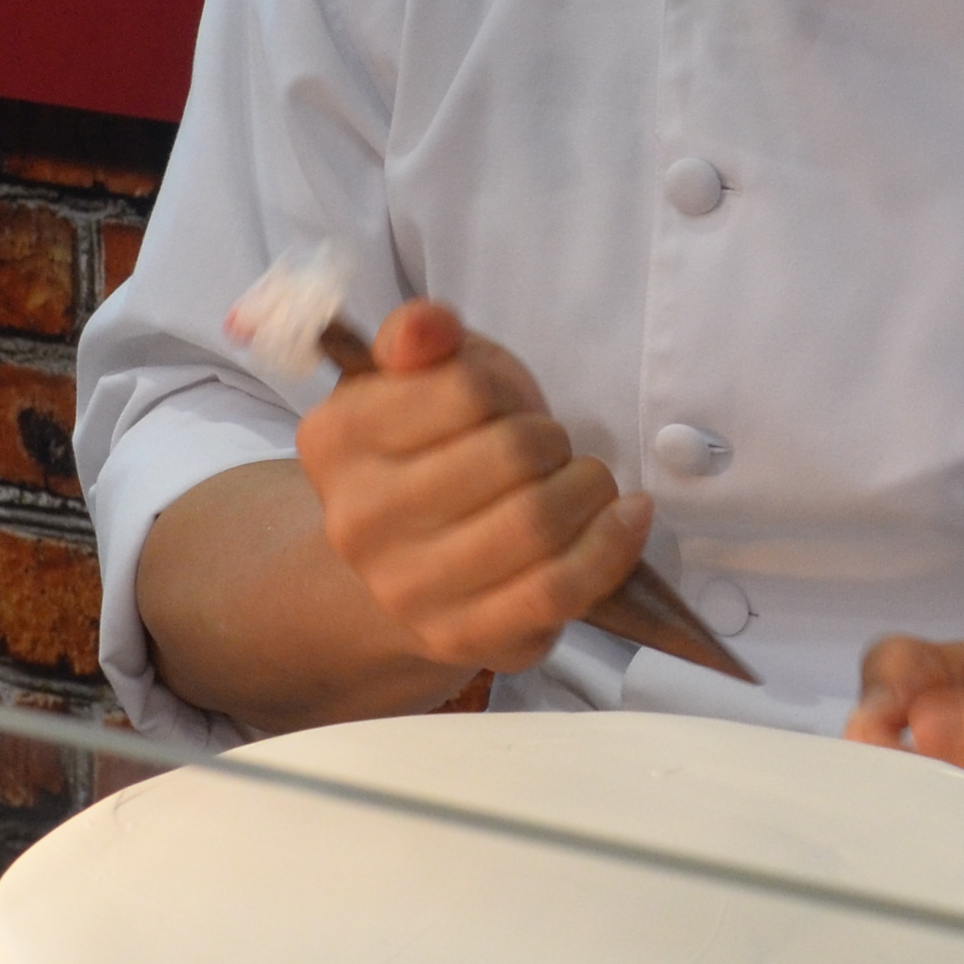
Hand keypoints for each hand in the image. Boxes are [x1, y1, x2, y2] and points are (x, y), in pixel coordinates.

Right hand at [296, 299, 652, 676]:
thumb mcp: (420, 375)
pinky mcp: (463, 636)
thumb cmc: (433, 450)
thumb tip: (427, 328)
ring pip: (539, 521)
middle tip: (548, 448)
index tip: (503, 403)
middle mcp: (358, 521)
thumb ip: (419, 335)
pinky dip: (612, 545)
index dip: (506, 387)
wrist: (413, 558)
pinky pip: (560, 588)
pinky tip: (626, 516)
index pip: (466, 389)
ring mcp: (406, 588)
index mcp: (337, 439)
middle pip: (513, 454)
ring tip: (583, 481)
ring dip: (588, 487)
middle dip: (551, 439)